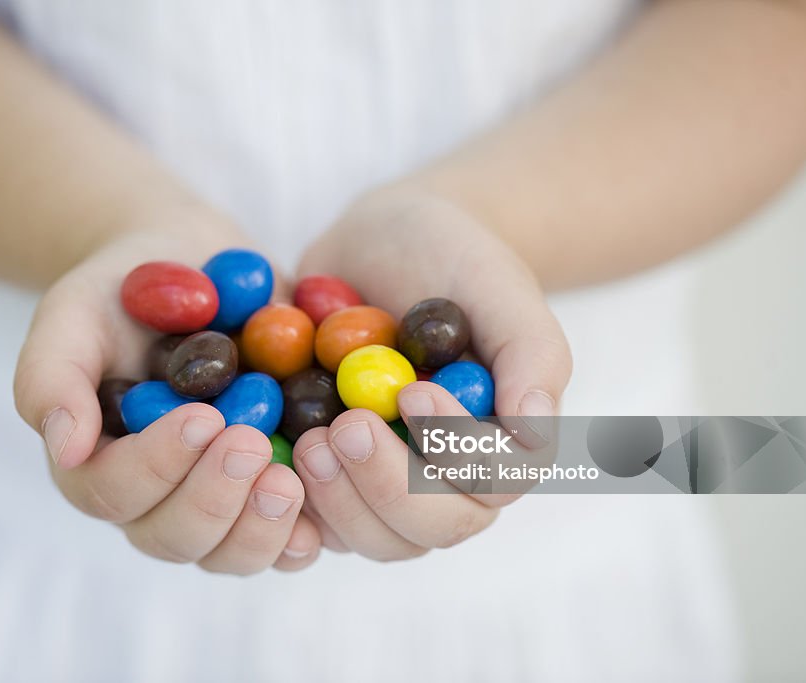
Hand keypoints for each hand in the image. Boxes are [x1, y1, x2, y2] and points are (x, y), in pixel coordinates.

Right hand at [13, 212, 320, 573]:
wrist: (194, 265)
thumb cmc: (124, 290)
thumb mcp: (74, 313)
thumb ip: (53, 375)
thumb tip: (63, 448)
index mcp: (98, 462)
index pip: (114, 492)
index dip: (157, 466)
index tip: (202, 417)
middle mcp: (156, 497)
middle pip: (175, 538)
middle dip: (214, 501)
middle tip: (251, 443)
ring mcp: (216, 499)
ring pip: (232, 554)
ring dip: (262, 528)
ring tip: (290, 478)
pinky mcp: (268, 488)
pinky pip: (288, 537)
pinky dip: (310, 526)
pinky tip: (327, 494)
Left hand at [293, 188, 572, 559]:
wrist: (383, 241)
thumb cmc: (451, 256)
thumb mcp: (496, 283)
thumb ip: (531, 352)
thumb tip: (535, 431)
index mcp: (500, 441)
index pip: (492, 486)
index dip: (453, 454)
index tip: (412, 390)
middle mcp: (449, 477)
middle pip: (429, 529)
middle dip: (387, 487)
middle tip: (347, 427)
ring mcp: (387, 483)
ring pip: (371, 538)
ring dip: (338, 501)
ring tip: (309, 439)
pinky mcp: (333, 477)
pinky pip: (312, 518)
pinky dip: (290, 498)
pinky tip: (270, 451)